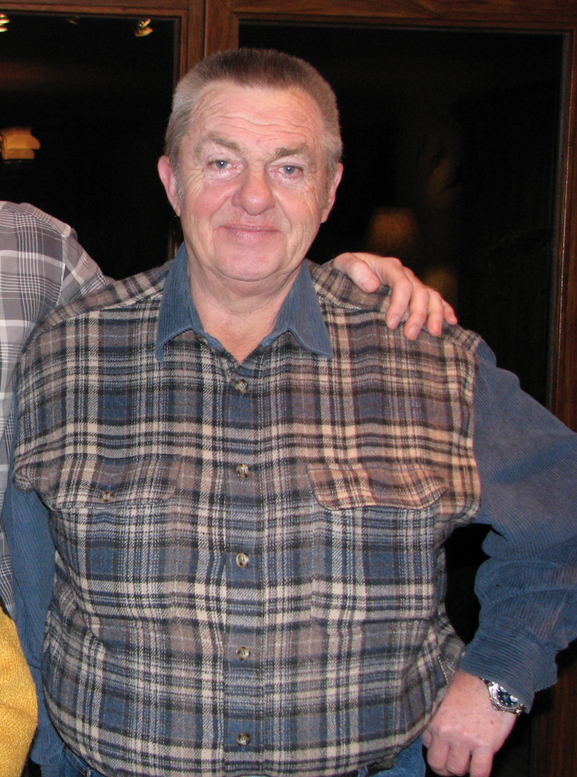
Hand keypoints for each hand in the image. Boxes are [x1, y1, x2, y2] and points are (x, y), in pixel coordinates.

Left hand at [331, 251, 456, 339]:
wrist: (346, 276)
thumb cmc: (342, 272)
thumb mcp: (343, 264)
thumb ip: (355, 269)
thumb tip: (373, 285)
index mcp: (388, 266)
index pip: (401, 283)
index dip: (399, 304)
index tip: (391, 324)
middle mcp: (404, 273)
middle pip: (419, 293)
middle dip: (417, 315)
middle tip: (410, 336)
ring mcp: (412, 283)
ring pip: (432, 297)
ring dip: (435, 315)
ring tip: (433, 334)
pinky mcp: (416, 294)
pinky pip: (436, 300)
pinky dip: (445, 310)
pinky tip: (452, 323)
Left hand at [423, 671, 516, 776]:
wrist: (493, 676)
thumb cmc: (470, 679)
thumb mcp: (445, 690)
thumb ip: (438, 709)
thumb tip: (436, 720)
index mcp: (434, 716)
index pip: (427, 743)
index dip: (436, 746)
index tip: (443, 745)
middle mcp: (445, 731)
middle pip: (437, 763)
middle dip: (444, 767)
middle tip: (452, 764)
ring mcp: (464, 740)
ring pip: (456, 770)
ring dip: (461, 770)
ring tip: (467, 764)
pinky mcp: (485, 745)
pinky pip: (479, 772)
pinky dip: (479, 775)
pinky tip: (479, 770)